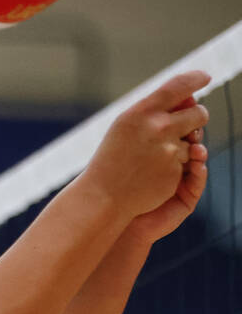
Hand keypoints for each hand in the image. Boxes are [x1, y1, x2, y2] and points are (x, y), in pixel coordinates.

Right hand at [81, 71, 209, 222]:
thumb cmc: (112, 158)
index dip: (196, 79)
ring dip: (182, 148)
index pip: (179, 86)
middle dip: (197, 118)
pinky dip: (174, 168)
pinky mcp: (174, 172)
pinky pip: (187, 164)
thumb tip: (189, 96)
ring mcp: (169, 151)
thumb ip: (154, 110)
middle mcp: (159, 127)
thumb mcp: (125, 125)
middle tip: (190, 123)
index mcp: (143, 112)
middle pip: (199, 113)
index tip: (204, 77)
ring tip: (153, 159)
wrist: (102, 196)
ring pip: (194, 142)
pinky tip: (153, 174)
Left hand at [122, 109, 207, 245]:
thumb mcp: (127, 149)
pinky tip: (197, 165)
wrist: (113, 212)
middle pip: (192, 136)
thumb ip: (142, 127)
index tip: (186, 103)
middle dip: (194, 128)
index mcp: (162, 144)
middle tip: (190, 126)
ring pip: (198, 158)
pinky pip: (198, 181)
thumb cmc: (116, 180)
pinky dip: (199, 172)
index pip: (179, 121)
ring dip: (200, 150)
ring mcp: (182, 177)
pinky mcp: (186, 196)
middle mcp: (175, 158)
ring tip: (196, 147)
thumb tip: (153, 101)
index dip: (184, 112)